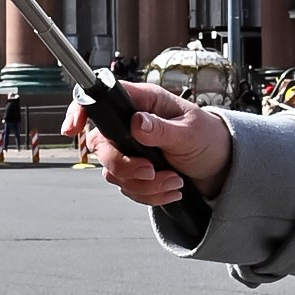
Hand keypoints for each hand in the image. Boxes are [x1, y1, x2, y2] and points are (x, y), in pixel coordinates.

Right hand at [69, 84, 234, 209]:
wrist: (220, 164)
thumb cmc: (208, 137)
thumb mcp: (190, 132)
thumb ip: (162, 129)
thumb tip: (137, 122)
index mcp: (143, 102)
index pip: (102, 99)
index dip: (81, 111)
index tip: (73, 129)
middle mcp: (130, 123)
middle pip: (101, 145)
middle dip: (124, 166)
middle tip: (151, 171)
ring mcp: (130, 148)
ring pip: (113, 172)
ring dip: (144, 185)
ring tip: (175, 181)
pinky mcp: (135, 170)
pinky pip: (127, 188)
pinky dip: (149, 195)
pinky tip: (172, 190)